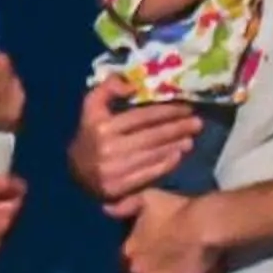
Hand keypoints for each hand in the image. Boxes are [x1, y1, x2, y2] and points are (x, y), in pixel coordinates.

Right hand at [66, 79, 199, 210]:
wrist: (76, 171)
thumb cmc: (90, 133)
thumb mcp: (92, 106)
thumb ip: (107, 87)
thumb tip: (130, 83)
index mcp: (102, 126)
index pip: (142, 117)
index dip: (166, 111)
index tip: (186, 107)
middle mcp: (108, 148)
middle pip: (151, 136)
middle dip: (177, 128)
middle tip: (197, 123)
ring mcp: (113, 170)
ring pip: (152, 155)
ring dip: (175, 145)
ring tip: (191, 137)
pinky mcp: (117, 188)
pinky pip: (148, 174)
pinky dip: (166, 164)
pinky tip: (178, 155)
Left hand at [121, 191, 222, 272]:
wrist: (204, 227)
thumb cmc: (178, 209)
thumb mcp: (148, 198)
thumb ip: (125, 205)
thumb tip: (105, 210)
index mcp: (129, 247)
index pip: (124, 259)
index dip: (134, 258)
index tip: (145, 256)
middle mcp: (134, 267)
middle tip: (153, 271)